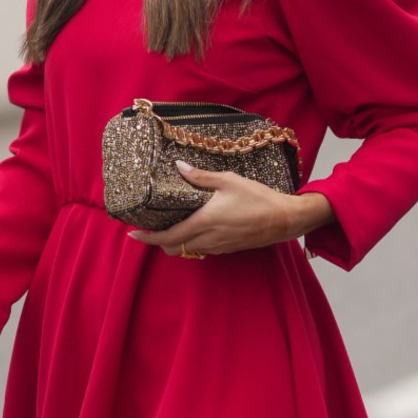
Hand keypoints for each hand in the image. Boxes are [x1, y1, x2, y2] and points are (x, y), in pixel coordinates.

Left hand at [126, 159, 335, 256]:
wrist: (284, 219)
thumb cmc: (258, 198)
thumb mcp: (228, 181)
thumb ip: (201, 177)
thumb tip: (179, 167)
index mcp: (203, 223)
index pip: (167, 237)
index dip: (148, 238)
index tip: (133, 234)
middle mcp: (208, 240)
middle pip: (174, 249)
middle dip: (160, 241)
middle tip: (151, 227)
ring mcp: (218, 247)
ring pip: (188, 250)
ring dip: (177, 242)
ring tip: (172, 225)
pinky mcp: (228, 248)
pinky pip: (203, 249)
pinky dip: (193, 242)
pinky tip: (197, 227)